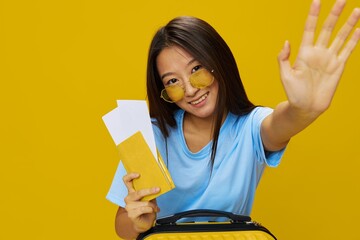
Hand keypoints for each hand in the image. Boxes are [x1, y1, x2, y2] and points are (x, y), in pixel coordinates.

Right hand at [123, 173, 160, 232]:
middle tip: (158, 189)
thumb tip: (157, 184)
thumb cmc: (147, 209)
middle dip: (149, 191)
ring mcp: (128, 206)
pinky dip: (150, 209)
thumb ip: (150, 191)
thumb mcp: (150, 198)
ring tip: (156, 208)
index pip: (126, 181)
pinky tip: (153, 211)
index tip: (139, 174)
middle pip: (138, 192)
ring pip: (143, 202)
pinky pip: (143, 209)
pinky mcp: (131, 214)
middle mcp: (128, 198)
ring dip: (152, 205)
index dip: (130, 176)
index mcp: (131, 192)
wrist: (145, 223)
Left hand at [278, 0, 359, 115]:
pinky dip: (354, 40)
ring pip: (340, 36)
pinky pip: (347, 50)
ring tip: (356, 10)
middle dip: (334, 14)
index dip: (313, 16)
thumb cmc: (293, 93)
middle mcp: (318, 52)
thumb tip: (287, 42)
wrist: (306, 108)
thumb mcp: (285, 76)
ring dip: (349, 24)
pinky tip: (359, 29)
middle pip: (327, 28)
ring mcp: (329, 59)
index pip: (309, 29)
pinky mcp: (338, 67)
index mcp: (304, 53)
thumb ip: (283, 58)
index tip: (317, 1)